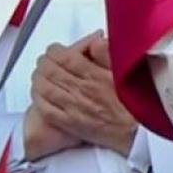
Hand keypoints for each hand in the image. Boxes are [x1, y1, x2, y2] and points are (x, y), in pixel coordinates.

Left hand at [28, 32, 137, 155]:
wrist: (134, 131)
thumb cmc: (131, 101)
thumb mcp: (124, 71)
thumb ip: (108, 54)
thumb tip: (95, 40)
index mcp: (95, 75)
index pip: (66, 58)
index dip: (55, 51)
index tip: (55, 49)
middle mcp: (82, 91)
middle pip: (51, 72)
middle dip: (44, 62)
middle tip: (44, 59)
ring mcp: (73, 108)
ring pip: (45, 89)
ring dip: (38, 79)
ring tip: (40, 73)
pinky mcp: (69, 123)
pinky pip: (46, 109)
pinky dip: (38, 99)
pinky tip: (39, 94)